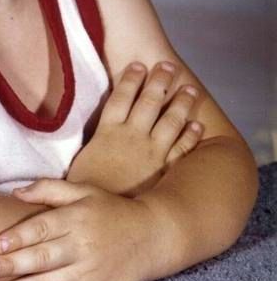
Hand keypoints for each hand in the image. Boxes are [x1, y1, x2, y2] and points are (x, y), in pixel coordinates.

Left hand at [0, 179, 164, 280]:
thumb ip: (49, 189)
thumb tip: (16, 192)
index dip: (18, 237)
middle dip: (11, 266)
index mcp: (76, 218)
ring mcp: (87, 272)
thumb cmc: (111, 210)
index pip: (42, 228)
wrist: (152, 237)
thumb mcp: (84, 191)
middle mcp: (81, 246)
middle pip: (41, 258)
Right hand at [66, 60, 202, 195]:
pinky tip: (197, 125)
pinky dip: (190, 136)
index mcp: (108, 131)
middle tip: (168, 66)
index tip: (139, 64)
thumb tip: (97, 125)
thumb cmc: (85, 187)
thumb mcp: (83, 156)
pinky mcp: (163, 171)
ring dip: (181, 103)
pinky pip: (181, 149)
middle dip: (159, 82)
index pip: (121, 96)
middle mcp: (131, 136)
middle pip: (148, 102)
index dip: (131, 79)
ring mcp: (150, 153)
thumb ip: (94, 139)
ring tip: (190, 89)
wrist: (99, 215)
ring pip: (170, 121)